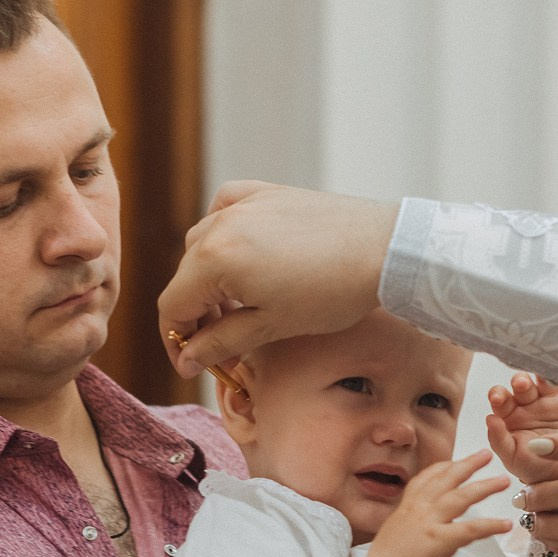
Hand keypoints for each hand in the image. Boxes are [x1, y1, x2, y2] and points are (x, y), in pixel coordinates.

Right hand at [158, 183, 398, 379]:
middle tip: (220, 345)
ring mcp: (244, 204)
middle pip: (185, 277)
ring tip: (237, 307)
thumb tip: (187, 359)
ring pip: (202, 244)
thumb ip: (221, 342)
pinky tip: (239, 252)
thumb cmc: (333, 292)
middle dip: (196, 315)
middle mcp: (220, 224)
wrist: (385, 251)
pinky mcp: (266, 193)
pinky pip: (226, 209)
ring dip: (209, 278)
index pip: (172, 306)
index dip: (176, 341)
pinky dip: (223, 234)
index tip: (191, 363)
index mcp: (214, 260)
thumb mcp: (271, 326)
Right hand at [368, 451, 512, 556]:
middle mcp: (417, 510)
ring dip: (485, 486)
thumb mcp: (400, 537)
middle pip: (446, 479)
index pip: (425, 479)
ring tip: (503, 481)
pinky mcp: (439, 540)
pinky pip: (471, 529)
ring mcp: (428, 523)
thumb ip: (421, 529)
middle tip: (486, 455)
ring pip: (461, 497)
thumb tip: (441, 532)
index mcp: (405, 508)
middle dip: (467, 464)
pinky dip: (491, 525)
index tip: (457, 461)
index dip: (443, 468)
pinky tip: (505, 524)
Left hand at [484, 374, 557, 485]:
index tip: (498, 398)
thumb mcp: (515, 460)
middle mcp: (532, 407)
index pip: (502, 400)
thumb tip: (489, 418)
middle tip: (521, 384)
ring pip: (546, 381)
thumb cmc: (539, 473)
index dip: (498, 395)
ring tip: (541, 379)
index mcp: (513, 418)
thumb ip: (499, 441)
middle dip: (520, 381)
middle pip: (523, 386)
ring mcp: (555, 403)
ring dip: (542, 376)